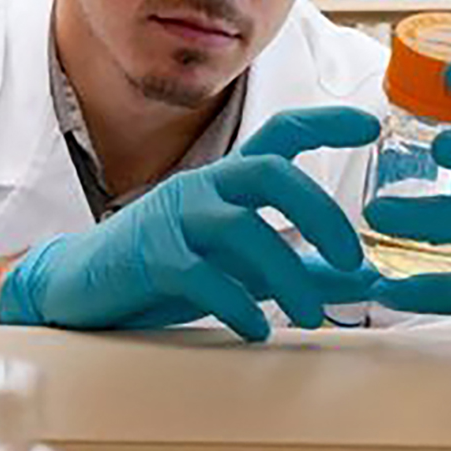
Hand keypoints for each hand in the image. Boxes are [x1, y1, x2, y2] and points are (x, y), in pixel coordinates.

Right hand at [0, 106, 379, 341]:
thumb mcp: (242, 266)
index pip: (280, 134)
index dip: (325, 123)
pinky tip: (257, 327)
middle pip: (269, 171)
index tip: (369, 125)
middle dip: (318, 210)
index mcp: (227, 181)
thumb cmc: (165, 268)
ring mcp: (174, 218)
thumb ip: (301, 268)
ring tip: (313, 315)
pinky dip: (237, 303)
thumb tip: (366, 278)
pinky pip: (201, 275)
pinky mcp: (150, 256)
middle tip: (352, 256)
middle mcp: (203, 187)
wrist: (81, 286)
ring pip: (241, 228)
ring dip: (287, 274)